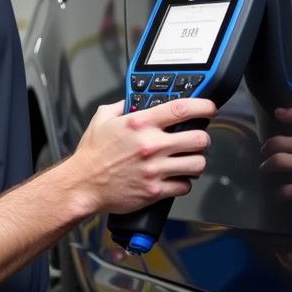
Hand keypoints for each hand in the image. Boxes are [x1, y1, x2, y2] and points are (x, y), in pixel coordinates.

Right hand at [70, 97, 215, 214]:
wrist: (82, 185)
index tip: (209, 108)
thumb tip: (133, 100)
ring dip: (196, 161)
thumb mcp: (102, 119)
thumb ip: (121, 106)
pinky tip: (175, 178)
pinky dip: (183, 182)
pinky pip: (184, 186)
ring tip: (188, 160)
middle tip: (197, 139)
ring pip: (197, 164)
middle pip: (199, 138)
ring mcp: (154, 169)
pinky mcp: (154, 191)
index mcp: (140, 124)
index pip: (182, 109)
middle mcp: (150, 146)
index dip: (203, 106)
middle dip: (202, 138)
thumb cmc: (91, 155)